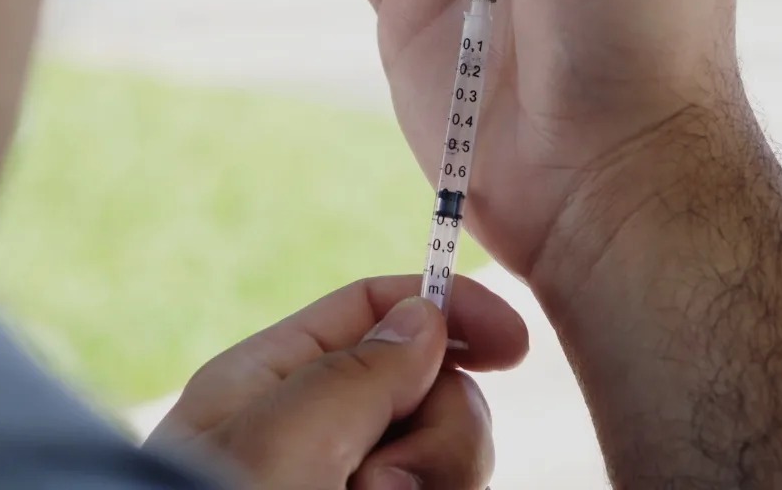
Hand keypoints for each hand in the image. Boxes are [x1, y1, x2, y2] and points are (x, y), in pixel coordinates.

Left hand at [146, 275, 527, 488]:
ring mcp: (351, 489)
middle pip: (430, 391)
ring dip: (433, 484)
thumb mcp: (274, 445)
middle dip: (435, 435)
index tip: (511, 343)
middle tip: (376, 488)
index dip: (444, 309)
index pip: (369, 312)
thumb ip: (353, 374)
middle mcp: (315, 435)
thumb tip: (425, 315)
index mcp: (270, 383)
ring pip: (449, 463)